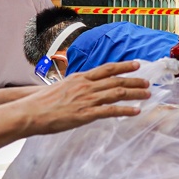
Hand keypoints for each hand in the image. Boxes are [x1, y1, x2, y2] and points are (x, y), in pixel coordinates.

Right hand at [11, 61, 149, 135]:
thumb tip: (82, 87)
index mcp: (80, 78)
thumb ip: (75, 86)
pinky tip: (136, 111)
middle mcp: (86, 86)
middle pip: (116, 81)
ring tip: (147, 94)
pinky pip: (111, 111)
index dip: (123, 66)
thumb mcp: (61, 87)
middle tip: (148, 82)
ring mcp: (87, 99)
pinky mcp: (86, 114)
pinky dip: (126, 110)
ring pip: (117, 94)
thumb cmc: (42, 102)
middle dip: (134, 81)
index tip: (136, 64)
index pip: (107, 68)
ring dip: (135, 94)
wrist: (30, 111)